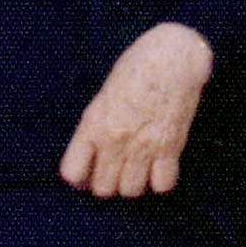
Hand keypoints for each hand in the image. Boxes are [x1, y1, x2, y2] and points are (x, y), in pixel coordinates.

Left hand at [60, 24, 211, 198]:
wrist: (173, 55)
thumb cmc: (137, 67)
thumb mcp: (105, 95)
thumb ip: (97, 125)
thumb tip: (96, 152)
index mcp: (93, 124)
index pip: (72, 173)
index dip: (80, 177)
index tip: (89, 171)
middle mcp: (114, 140)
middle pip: (103, 188)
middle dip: (108, 183)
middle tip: (117, 170)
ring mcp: (142, 146)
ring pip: (130, 191)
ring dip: (134, 183)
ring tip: (139, 169)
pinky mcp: (170, 147)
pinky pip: (162, 185)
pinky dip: (161, 181)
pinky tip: (160, 167)